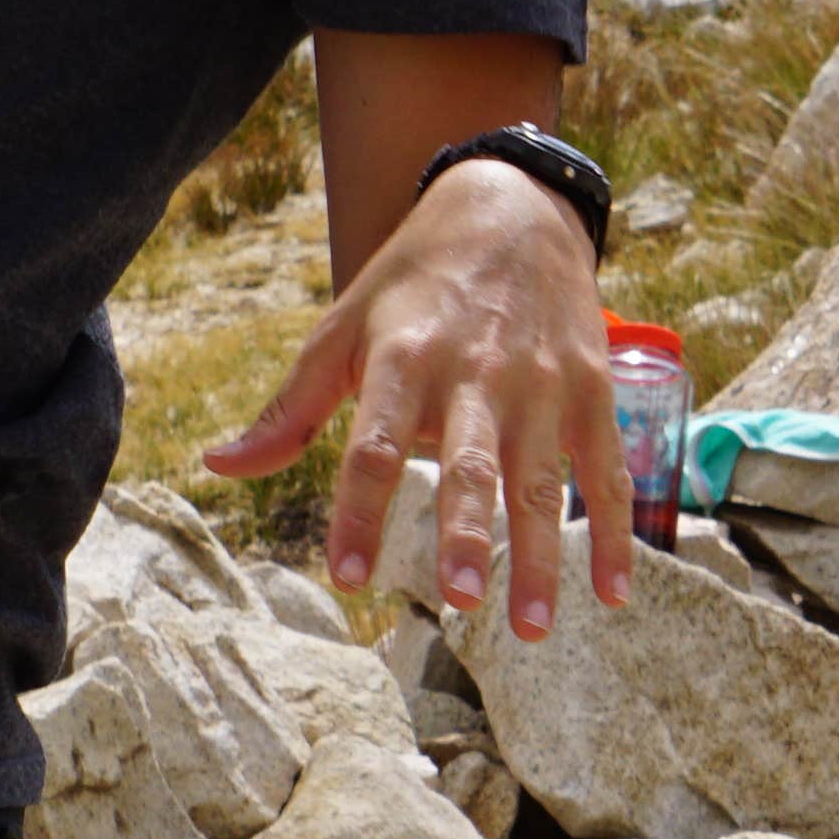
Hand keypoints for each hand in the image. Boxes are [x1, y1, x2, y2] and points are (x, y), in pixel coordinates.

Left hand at [202, 163, 633, 639]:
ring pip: (544, 480)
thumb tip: (220, 466)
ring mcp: (543, 384)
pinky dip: (617, 534)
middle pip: (471, 464)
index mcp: (405, 356)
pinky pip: (608, 472)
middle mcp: (477, 373)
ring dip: (543, 556)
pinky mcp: (593, 390)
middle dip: (469, 533)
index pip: (376, 444)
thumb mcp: (345, 326)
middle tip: (462, 600)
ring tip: (532, 628)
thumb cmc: (415, 283)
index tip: (348, 578)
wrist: (512, 209)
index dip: (360, 511)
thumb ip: (291, 407)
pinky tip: (614, 594)